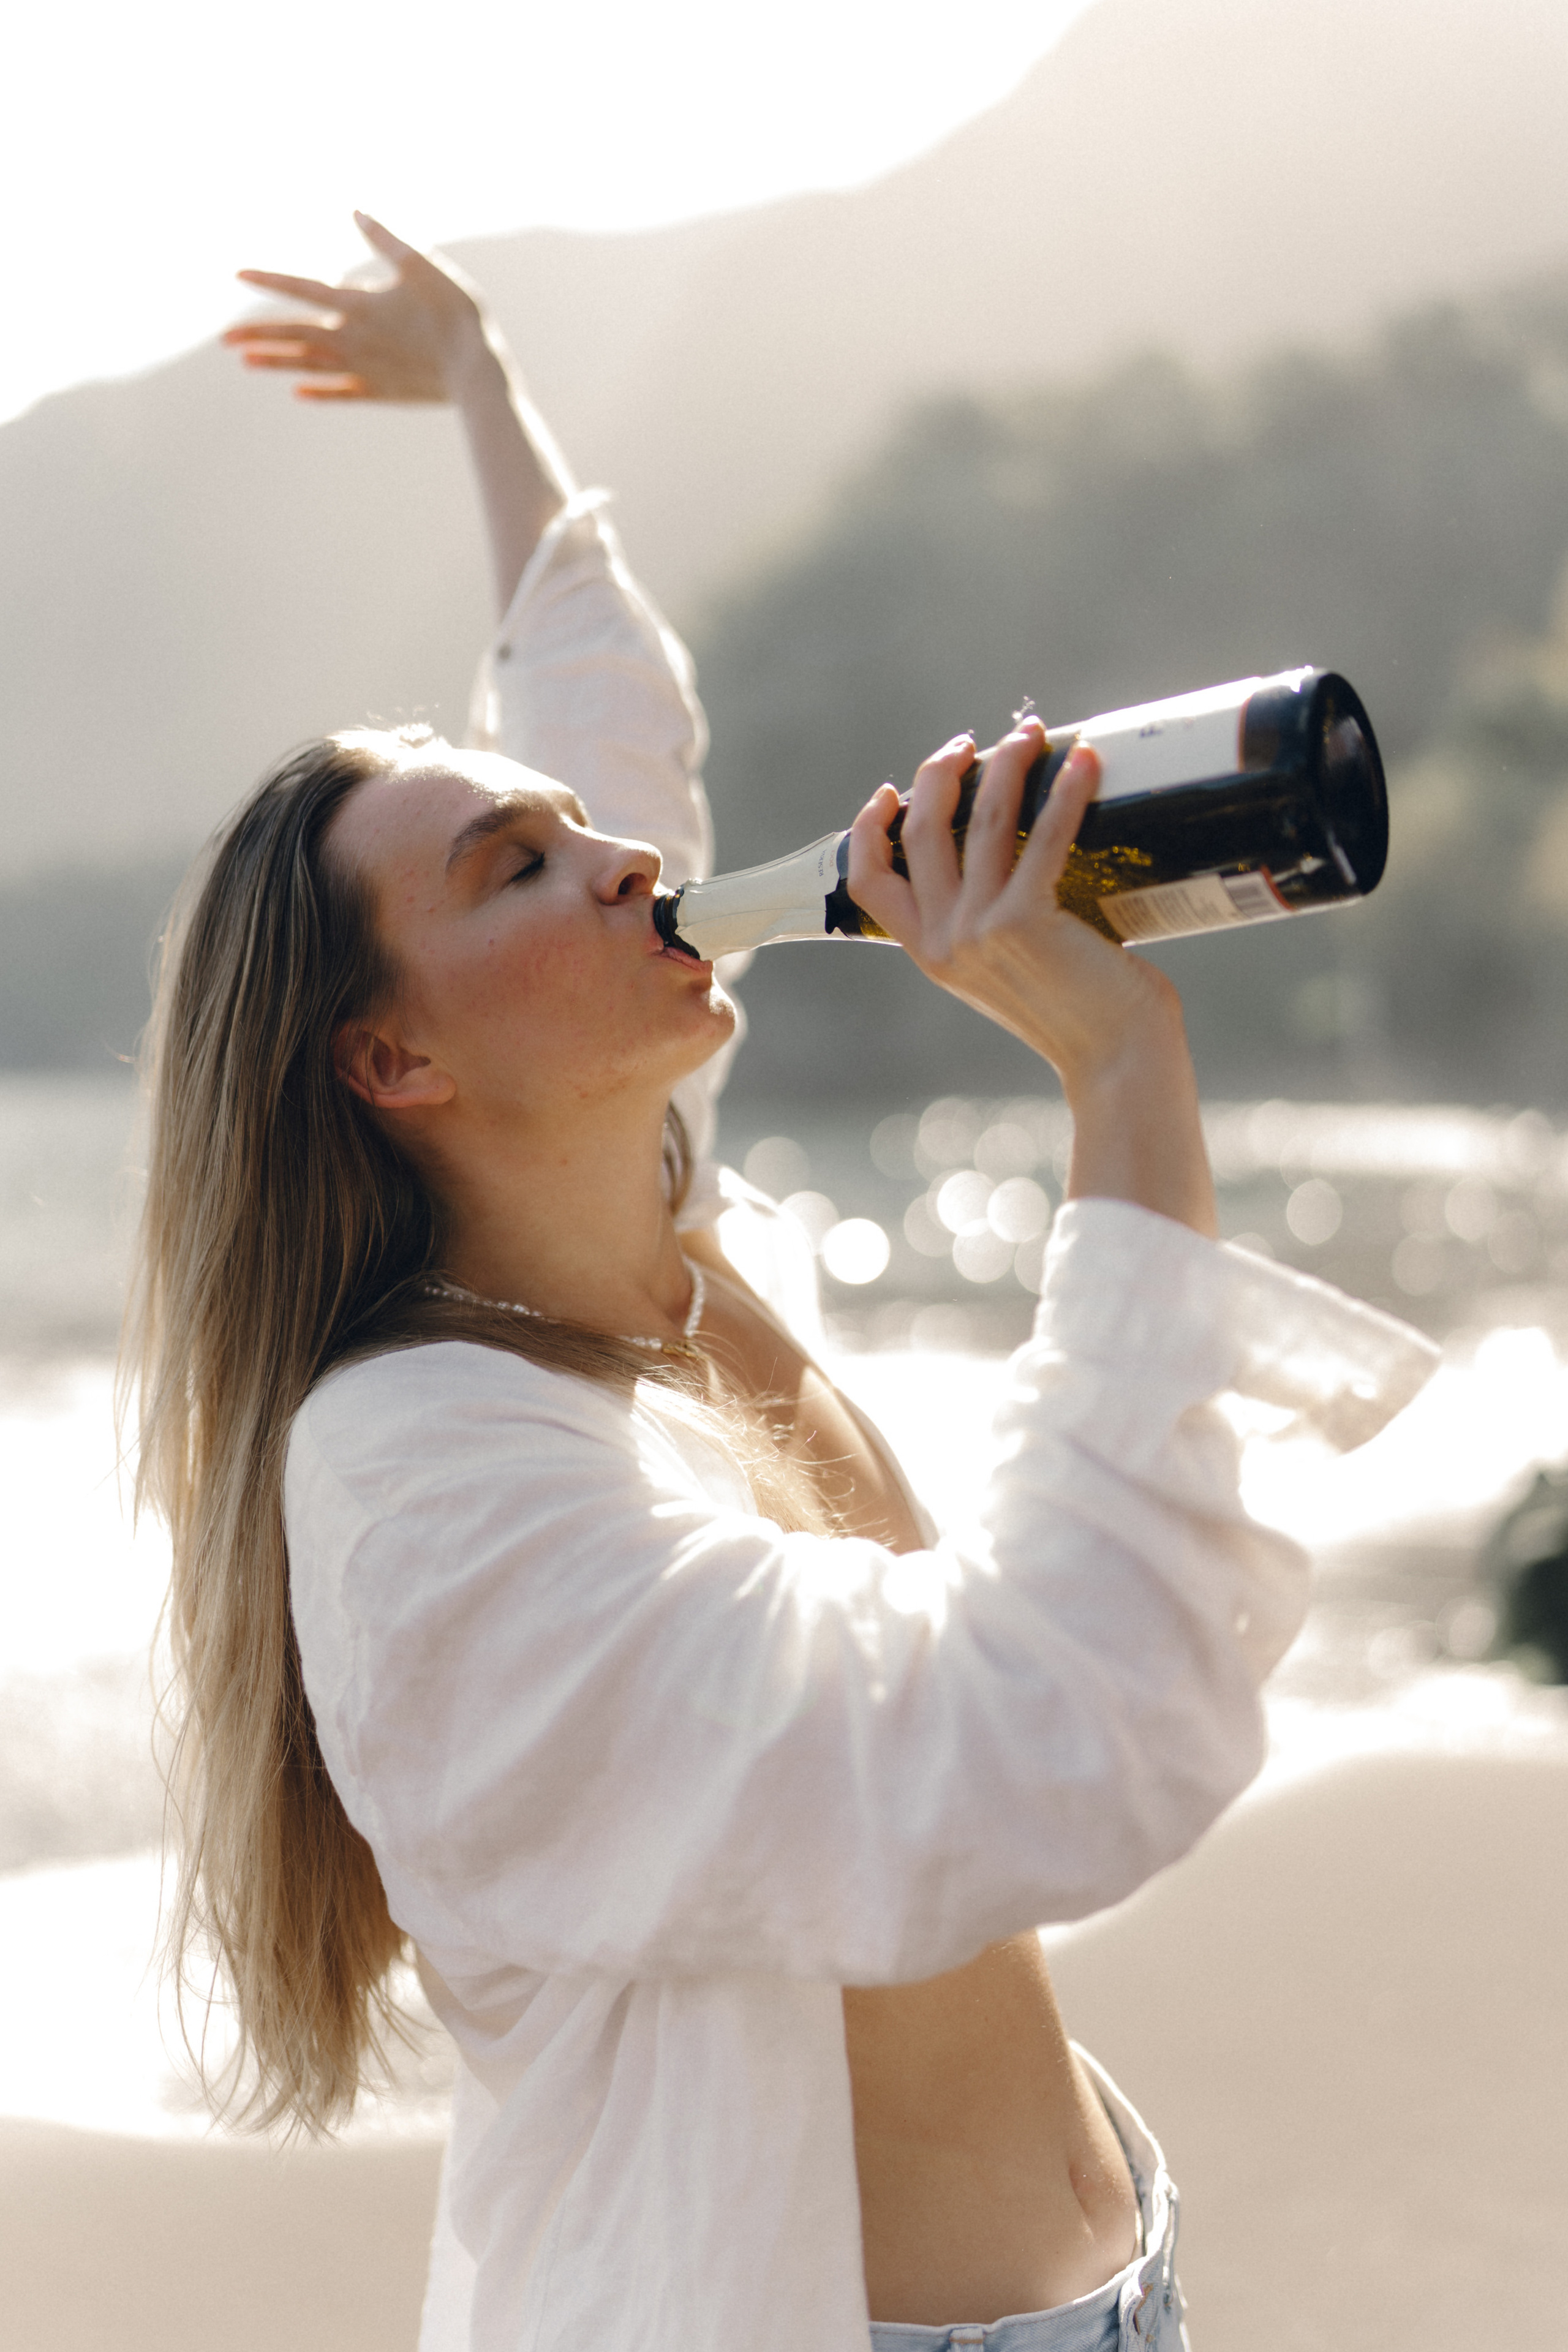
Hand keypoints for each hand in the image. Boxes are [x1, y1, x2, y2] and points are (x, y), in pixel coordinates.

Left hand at [222, 212, 488, 401]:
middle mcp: (353, 339)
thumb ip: (385, 238)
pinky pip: (342, 392)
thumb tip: (354, 209)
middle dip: (258, 334)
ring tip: (246, 362)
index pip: (303, 288)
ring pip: (310, 364)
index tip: (239, 275)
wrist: (474, 371)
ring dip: (277, 362)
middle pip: (296, 333)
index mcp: (358, 305)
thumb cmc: (452, 312)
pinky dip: (319, 391)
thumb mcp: (420, 265)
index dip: (270, 279)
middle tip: (223, 339)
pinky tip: (298, 393)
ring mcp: (365, 368)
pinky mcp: (381, 391)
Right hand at [847, 721, 1216, 1232]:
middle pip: (920, 833)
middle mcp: (945, 942)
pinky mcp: (1028, 921)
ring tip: (1031, 733)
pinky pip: (1044, 836)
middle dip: (941, 772)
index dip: (870, 828)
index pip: (867, 881)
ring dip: (1006, 765)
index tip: (892, 789)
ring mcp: (981, 932)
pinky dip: (1065, 792)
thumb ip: (990, 922)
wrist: (1116, 1059)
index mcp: (929, 954)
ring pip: (981, 822)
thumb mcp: (1008, 968)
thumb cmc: (1078, 1009)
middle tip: (971, 743)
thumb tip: (1011, 846)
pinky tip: (1083, 762)